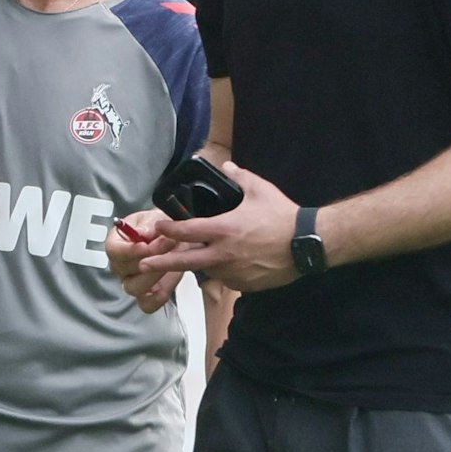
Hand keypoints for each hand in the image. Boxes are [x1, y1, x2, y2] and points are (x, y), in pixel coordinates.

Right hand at [106, 209, 185, 313]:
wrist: (174, 238)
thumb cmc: (159, 228)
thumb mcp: (154, 217)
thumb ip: (148, 225)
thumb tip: (141, 233)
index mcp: (116, 243)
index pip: (114, 250)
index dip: (130, 249)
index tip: (147, 244)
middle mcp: (120, 266)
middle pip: (125, 270)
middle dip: (150, 258)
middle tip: (169, 244)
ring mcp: (131, 282)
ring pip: (134, 288)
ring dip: (154, 275)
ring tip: (173, 261)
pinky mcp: (146, 296)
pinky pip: (146, 305)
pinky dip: (156, 299)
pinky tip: (166, 287)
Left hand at [141, 160, 299, 292]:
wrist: (306, 245)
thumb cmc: (282, 215)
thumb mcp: (260, 190)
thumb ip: (240, 177)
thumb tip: (228, 167)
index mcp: (223, 229)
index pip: (186, 231)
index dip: (169, 229)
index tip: (158, 227)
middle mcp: (223, 254)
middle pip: (184, 261)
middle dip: (161, 262)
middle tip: (144, 263)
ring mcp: (233, 272)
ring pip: (208, 271)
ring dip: (201, 265)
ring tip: (200, 258)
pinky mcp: (245, 284)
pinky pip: (227, 279)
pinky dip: (224, 272)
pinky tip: (229, 264)